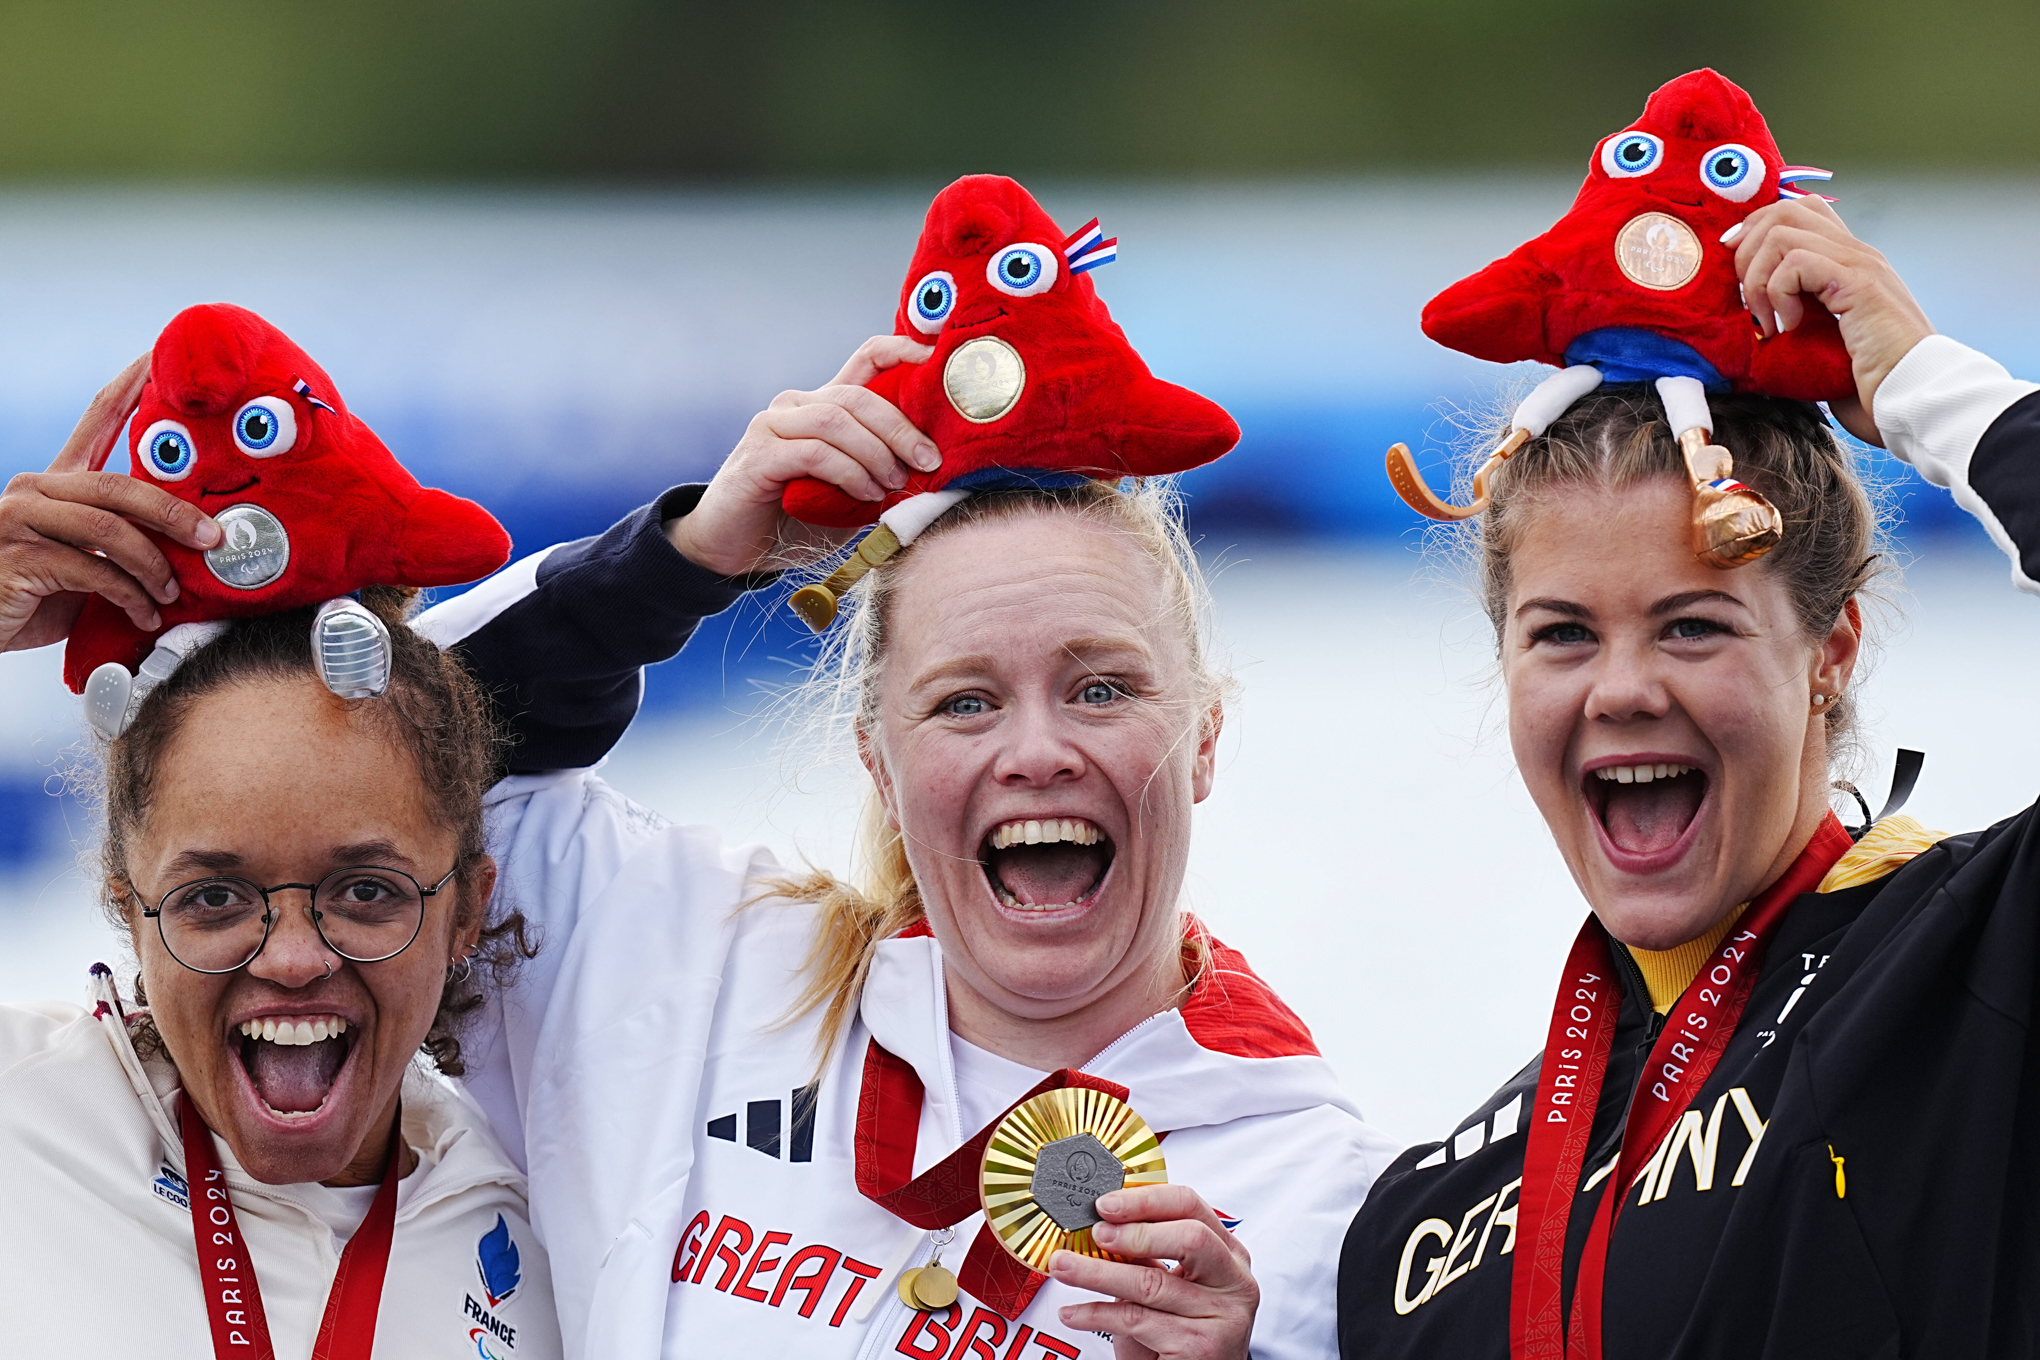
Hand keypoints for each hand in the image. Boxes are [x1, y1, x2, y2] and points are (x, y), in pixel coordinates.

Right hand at [0, 355, 222, 651]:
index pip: (97, 419)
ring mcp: (21, 520)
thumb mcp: (83, 558)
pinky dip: (130, 595)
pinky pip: (92, 570)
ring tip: (172, 591)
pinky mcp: (20, 558)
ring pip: (108, 529)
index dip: (129, 387)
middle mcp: (36, 489)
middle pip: (117, 485)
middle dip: (173, 513)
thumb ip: (120, 542)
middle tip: (212, 537)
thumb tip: (190, 545)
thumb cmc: (37, 594)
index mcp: (56, 481)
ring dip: (153, 565)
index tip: (158, 359)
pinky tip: (145, 613)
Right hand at [665, 335, 937, 575]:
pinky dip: (848, 473)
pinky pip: (814, 452)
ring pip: (836, 420)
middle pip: (858, 396)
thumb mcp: (852, 494)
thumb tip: (934, 473)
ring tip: (895, 484)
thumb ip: (883, 476)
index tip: (937, 359)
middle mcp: (797, 405)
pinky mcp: (760, 455)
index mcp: (825, 405)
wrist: (735, 549)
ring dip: (875, 453)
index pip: (866, 358)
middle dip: (901, 428)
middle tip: (928, 462)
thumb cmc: (797, 519)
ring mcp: (773, 425)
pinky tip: (865, 494)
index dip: (902, 350)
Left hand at [1049, 1185, 1257, 1359]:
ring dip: (1097, 1273)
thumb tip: (1101, 1223)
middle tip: (1094, 1233)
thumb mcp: (1166, 1287)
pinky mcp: (1202, 1348)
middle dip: (1135, 1232)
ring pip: (1152, 1283)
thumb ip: (1146, 1255)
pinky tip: (1074, 1312)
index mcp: (1228, 1254)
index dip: (1145, 1199)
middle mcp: (1234, 1282)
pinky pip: (1137, 1321)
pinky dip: (1096, 1314)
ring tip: (1063, 1267)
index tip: (1105, 1204)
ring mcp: (1223, 1317)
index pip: (1191, 1206)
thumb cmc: (1178, 1334)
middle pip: (1190, 1238)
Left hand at [1726, 197, 1934, 444]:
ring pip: (1783, 232)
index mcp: (1848, 264)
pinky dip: (1777, 294)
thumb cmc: (1869, 382)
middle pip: (1787, 210)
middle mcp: (1857, 254)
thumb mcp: (1821, 343)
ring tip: (1767, 322)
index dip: (1757, 231)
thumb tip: (1752, 322)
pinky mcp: (1859, 284)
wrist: (1911, 398)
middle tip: (1747, 299)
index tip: (1736, 274)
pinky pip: (1796, 263)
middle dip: (1747, 250)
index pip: (1800, 213)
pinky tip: (1788, 329)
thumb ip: (1796, 318)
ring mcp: (1861, 264)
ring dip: (1758, 279)